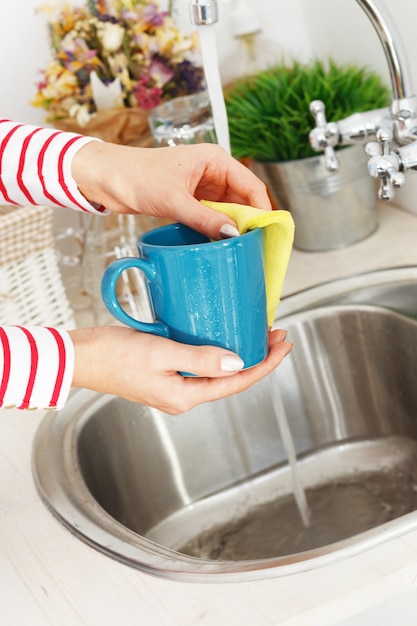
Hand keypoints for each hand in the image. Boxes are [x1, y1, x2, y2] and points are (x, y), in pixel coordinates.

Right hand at [69, 326, 291, 414]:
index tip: (283, 345)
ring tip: (257, 336)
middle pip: (231, 379)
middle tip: (277, 335)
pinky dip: (219, 352)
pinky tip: (222, 338)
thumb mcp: (161, 353)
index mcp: (185, 396)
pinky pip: (201, 366)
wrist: (82, 357)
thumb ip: (200, 358)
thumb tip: (237, 363)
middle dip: (258, 358)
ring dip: (240, 354)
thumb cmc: (113, 356)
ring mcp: (174, 387)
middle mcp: (183, 396)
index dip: (265, 364)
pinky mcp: (166, 375)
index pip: (237, 382)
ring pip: (218, 372)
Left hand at [72, 141, 271, 238]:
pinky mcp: (190, 199)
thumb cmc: (136, 177)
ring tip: (239, 247)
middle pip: (243, 199)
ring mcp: (202, 186)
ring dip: (232, 227)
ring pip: (228, 210)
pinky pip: (212, 215)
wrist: (107, 178)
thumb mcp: (174, 200)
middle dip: (248, 221)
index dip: (262, 210)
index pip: (251, 186)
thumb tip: (233, 235)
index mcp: (215, 160)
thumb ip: (205, 219)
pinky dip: (216, 228)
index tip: (266, 233)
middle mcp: (213, 171)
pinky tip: (219, 243)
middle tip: (254, 246)